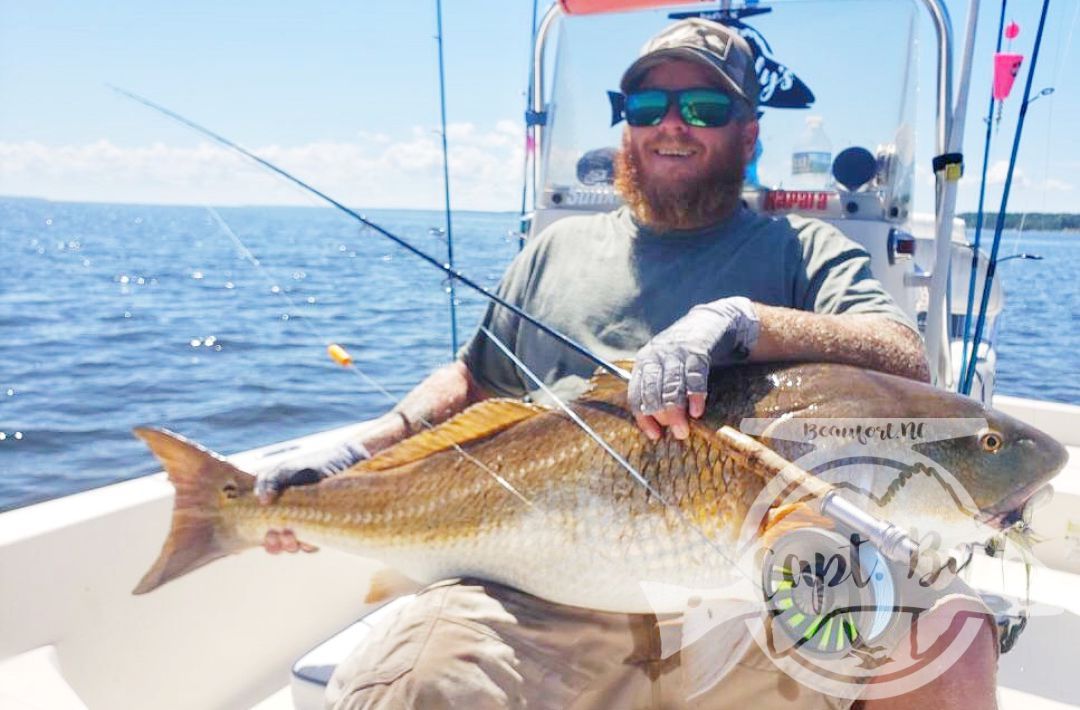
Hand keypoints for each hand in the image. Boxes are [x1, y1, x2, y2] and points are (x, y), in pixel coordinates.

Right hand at [255, 438, 369, 553]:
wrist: (338, 461)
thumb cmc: (307, 467)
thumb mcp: (284, 471)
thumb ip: (268, 482)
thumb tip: (263, 501)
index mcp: (280, 517)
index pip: (270, 539)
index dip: (268, 543)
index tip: (268, 533)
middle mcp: (295, 526)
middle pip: (282, 546)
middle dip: (277, 545)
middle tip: (277, 533)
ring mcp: (312, 528)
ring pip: (299, 547)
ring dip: (291, 544)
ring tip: (290, 534)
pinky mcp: (328, 527)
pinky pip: (318, 542)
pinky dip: (311, 542)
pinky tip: (308, 536)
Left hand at [629, 297, 758, 440]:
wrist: (708, 323)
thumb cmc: (683, 354)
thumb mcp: (664, 367)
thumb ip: (659, 390)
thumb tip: (660, 425)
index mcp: (643, 363)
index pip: (636, 394)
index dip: (644, 417)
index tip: (655, 436)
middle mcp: (655, 356)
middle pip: (652, 390)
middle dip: (661, 415)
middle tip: (675, 433)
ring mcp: (675, 352)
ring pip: (671, 385)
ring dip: (676, 410)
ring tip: (684, 430)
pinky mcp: (696, 350)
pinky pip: (694, 376)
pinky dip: (694, 395)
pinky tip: (697, 411)